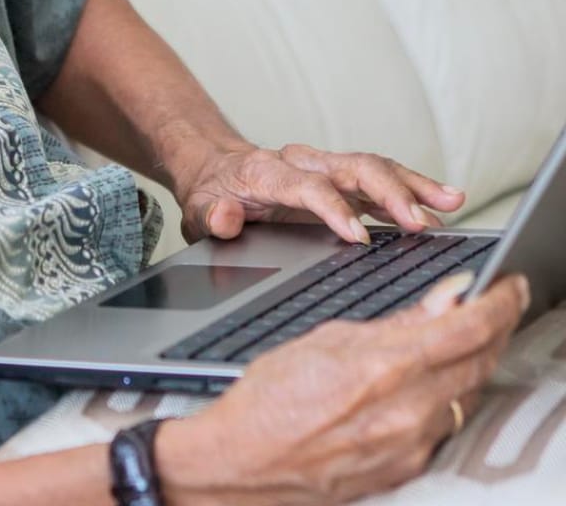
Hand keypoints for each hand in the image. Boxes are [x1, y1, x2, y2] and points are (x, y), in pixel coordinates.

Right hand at [156, 271, 529, 505]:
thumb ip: (395, 322)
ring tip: (471, 336)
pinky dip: (450, 395)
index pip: (468, 328)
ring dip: (476, 361)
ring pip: (467, 394)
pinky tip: (439, 379)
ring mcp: (413, 446)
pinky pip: (445, 425)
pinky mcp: (408, 470)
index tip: (512, 284)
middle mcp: (409, 411)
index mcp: (386, 366)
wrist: (243, 463)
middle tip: (503, 303)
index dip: (499, 302)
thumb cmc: (269, 397)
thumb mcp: (326, 339)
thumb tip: (445, 300)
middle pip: (480, 362)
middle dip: (497, 327)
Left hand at [174, 141, 466, 245]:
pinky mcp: (341, 178)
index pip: (307, 186)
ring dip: (413, 185)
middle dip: (389, 192)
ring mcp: (325, 167)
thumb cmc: (212, 194)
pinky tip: (444, 205)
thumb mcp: (199, 211)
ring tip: (452, 203)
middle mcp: (302, 162)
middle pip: (351, 167)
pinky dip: (413, 189)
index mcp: (268, 172)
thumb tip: (226, 218)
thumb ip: (212, 218)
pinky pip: (381, 178)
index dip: (333, 209)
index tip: (358, 238)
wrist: (216, 168)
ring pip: (374, 167)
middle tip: (421, 223)